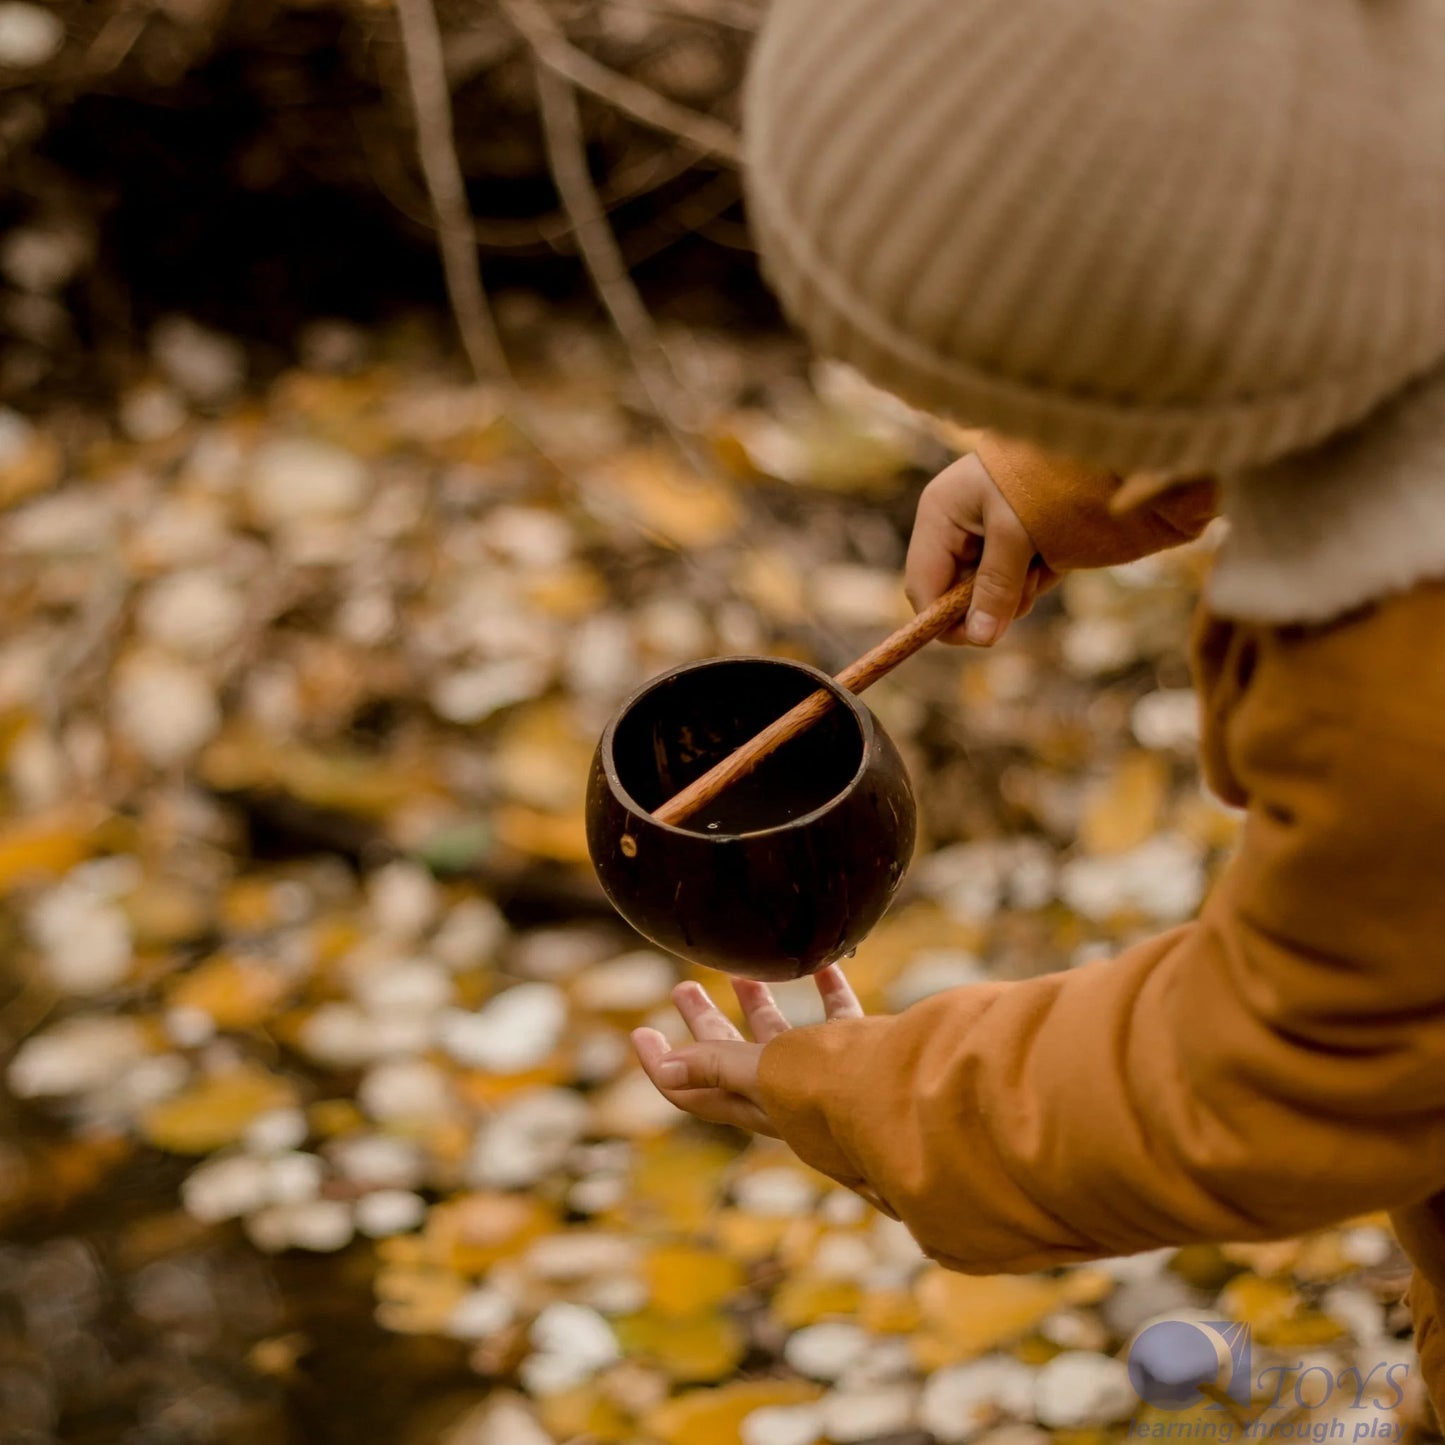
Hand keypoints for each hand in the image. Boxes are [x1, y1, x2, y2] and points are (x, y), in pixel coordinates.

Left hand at [630, 965, 863, 1138]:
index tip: (639, 1033)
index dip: (662, 1067)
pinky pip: (836, 1016)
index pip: (692, 1092)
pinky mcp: (859, 1052)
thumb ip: (720, 1066)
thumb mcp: (767, 1073)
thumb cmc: (835, 1090)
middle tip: (682, 987)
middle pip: (728, 1058)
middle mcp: (784, 1091)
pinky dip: (824, 988)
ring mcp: (822, 1072)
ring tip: (739, 968)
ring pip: (779, 1036)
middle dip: (703, 1024)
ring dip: (756, 1002)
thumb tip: (665, 1070)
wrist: (917, 1097)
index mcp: (755, 1102)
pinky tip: (819, 961)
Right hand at [905, 451, 1052, 646]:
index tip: (980, 636)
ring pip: (989, 592)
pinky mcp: (1012, 540)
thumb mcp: (1016, 532)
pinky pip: (1015, 580)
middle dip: (991, 601)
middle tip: (1027, 586)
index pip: (923, 587)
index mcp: (939, 516)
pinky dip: (1035, 577)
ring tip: (1045, 563)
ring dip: (1018, 591)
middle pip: (956, 595)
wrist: (1094, 440)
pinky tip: (1053, 557)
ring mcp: (983, 535)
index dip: (943, 619)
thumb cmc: (1043, 476)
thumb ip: (996, 587)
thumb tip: (980, 639)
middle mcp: (955, 527)